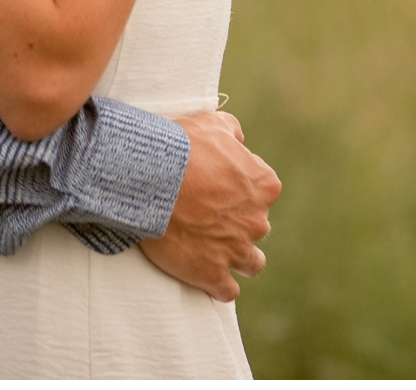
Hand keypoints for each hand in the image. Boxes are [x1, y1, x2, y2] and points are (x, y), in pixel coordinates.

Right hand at [138, 111, 280, 301]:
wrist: (151, 179)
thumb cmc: (181, 147)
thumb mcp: (211, 124)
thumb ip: (232, 131)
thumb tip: (240, 139)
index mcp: (263, 185)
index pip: (263, 191)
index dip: (241, 190)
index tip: (219, 189)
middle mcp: (257, 220)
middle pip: (256, 227)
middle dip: (239, 224)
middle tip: (210, 217)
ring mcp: (236, 250)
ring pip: (251, 263)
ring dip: (238, 258)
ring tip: (216, 252)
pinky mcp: (213, 274)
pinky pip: (227, 291)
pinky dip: (219, 287)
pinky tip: (207, 278)